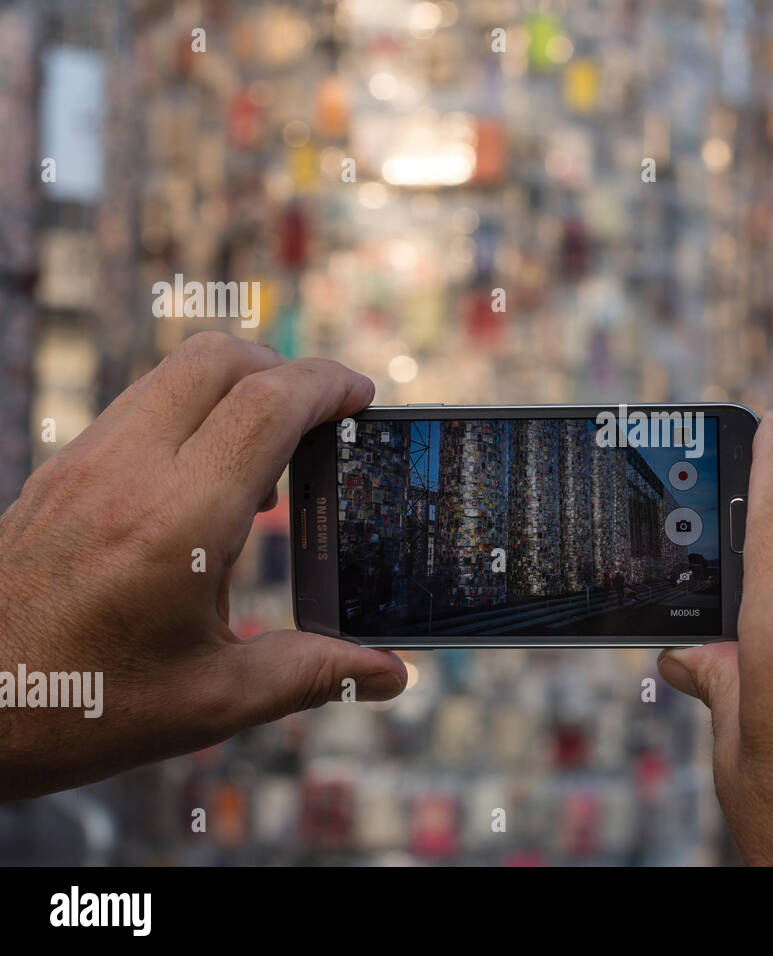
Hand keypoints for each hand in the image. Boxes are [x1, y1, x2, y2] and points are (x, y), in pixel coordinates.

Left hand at [0, 332, 406, 802]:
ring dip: (237, 387)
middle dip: (286, 368)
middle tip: (325, 415)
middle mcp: (126, 472)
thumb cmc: (76, 709)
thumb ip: (311, 673)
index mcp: (176, 521)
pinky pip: (141, 407)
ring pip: (174, 374)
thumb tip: (390, 675)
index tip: (363, 398)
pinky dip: (193, 415)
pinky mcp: (60, 473)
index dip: (327, 386)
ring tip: (273, 455)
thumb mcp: (210, 701)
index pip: (267, 404)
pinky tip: (209, 486)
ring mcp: (83, 463)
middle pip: (219, 358)